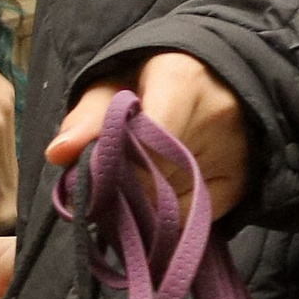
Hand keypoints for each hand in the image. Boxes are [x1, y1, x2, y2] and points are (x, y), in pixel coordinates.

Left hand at [48, 51, 250, 216]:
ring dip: (142, 204)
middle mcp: (218, 115)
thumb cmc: (154, 82)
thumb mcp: (115, 85)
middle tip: (109, 178)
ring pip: (170, 204)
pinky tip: (160, 193)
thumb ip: (87, 118)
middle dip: (122, 188)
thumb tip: (57, 154)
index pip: (141, 145)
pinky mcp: (241, 183)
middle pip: (153, 179)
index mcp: (183, 81)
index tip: (96, 171)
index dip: (112, 166)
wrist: (218, 79)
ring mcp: (236, 151)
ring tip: (139, 179)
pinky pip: (190, 219)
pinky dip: (167, 216)